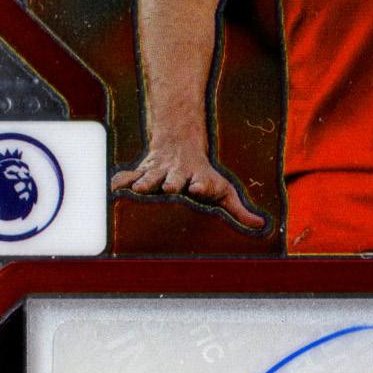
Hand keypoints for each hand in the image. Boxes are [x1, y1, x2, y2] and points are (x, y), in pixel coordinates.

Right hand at [111, 142, 267, 230]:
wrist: (179, 145)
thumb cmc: (203, 177)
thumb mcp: (222, 191)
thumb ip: (238, 211)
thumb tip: (261, 226)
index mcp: (198, 180)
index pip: (203, 182)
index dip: (202, 185)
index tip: (199, 186)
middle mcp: (178, 175)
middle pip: (175, 179)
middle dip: (173, 182)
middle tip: (171, 186)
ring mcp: (159, 173)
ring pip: (150, 176)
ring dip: (146, 181)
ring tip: (140, 188)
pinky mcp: (141, 172)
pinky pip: (128, 176)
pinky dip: (120, 181)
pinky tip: (111, 187)